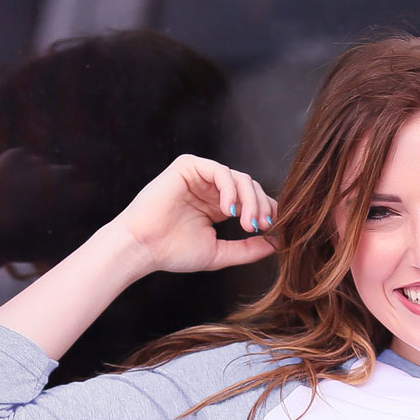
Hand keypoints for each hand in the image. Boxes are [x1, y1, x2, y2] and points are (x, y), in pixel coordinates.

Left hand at [0, 148, 99, 266]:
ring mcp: (37, 162)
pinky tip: (3, 189)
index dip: (76, 200)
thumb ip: (74, 230)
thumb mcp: (56, 245)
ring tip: (13, 202)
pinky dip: (13, 170)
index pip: (88, 190)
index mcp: (76, 197)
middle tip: (37, 204)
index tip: (63, 211)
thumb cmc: (19, 248)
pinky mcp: (15, 156)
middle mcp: (61, 175)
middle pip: (68, 174)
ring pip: (40, 166)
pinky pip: (19, 159)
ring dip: (32, 179)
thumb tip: (86, 223)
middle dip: (58, 186)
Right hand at [109, 154, 277, 273]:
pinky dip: (230, 189)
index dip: (266, 211)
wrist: (143, 247)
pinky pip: (220, 171)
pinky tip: (229, 210)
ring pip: (239, 178)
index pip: (252, 200)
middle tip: (261, 227)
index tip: (273, 230)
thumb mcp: (219, 253)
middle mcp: (210, 189)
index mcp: (217, 206)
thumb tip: (276, 244)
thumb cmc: (172, 252)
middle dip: (261, 206)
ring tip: (246, 223)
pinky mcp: (188, 166)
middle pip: (250, 187)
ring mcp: (199, 176)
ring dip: (250, 200)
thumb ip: (247, 249)